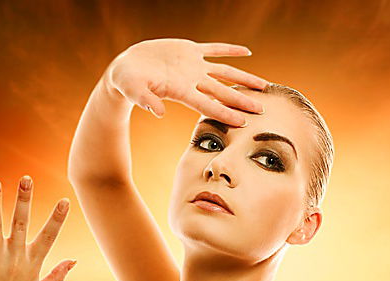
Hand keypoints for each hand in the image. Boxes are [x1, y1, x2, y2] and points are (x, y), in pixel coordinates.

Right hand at [107, 38, 269, 127]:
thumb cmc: (128, 83)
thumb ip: (147, 100)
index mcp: (181, 92)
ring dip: (244, 78)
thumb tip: (159, 112)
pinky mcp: (190, 50)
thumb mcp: (134, 90)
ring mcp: (193, 66)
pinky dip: (230, 50)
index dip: (226, 113)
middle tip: (261, 109)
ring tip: (263, 85)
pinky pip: (214, 49)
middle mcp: (192, 81)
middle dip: (242, 101)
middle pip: (223, 93)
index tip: (243, 122)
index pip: (208, 105)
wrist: (126, 70)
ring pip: (225, 72)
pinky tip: (246, 51)